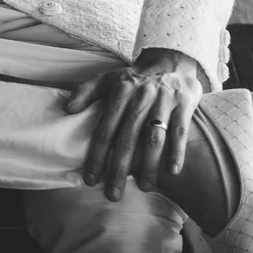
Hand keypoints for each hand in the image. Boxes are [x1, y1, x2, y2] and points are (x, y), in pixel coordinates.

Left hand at [67, 47, 205, 198]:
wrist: (171, 58)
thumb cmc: (136, 77)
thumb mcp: (109, 78)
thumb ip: (86, 91)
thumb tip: (68, 109)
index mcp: (121, 91)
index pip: (105, 128)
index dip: (97, 155)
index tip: (91, 179)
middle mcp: (142, 96)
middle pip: (128, 138)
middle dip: (119, 168)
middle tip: (114, 194)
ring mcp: (164, 100)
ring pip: (154, 137)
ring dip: (148, 164)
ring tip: (143, 187)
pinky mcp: (184, 103)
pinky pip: (180, 130)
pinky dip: (177, 151)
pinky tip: (172, 172)